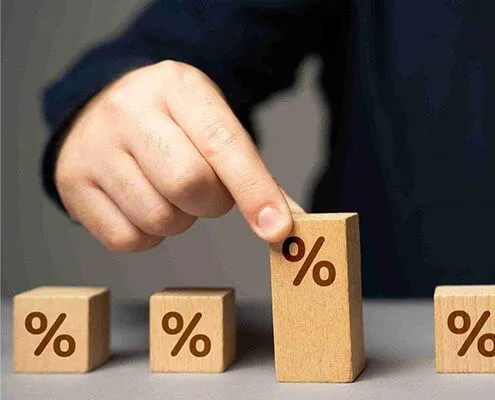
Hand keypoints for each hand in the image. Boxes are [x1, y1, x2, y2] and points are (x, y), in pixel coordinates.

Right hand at [54, 60, 301, 250]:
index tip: (278, 228)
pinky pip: (127, 239)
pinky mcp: (71, 183)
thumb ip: (251, 170)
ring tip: (170, 192)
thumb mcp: (212, 122)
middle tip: (207, 193)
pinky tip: (143, 205)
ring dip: (179, 220)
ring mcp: (94, 146)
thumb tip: (286, 223)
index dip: (254, 190)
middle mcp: (129, 110)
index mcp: (177, 86)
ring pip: (158, 217)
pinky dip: (148, 236)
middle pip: (188, 184)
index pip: (224, 144)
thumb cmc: (173, 122)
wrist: (103, 106)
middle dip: (211, 203)